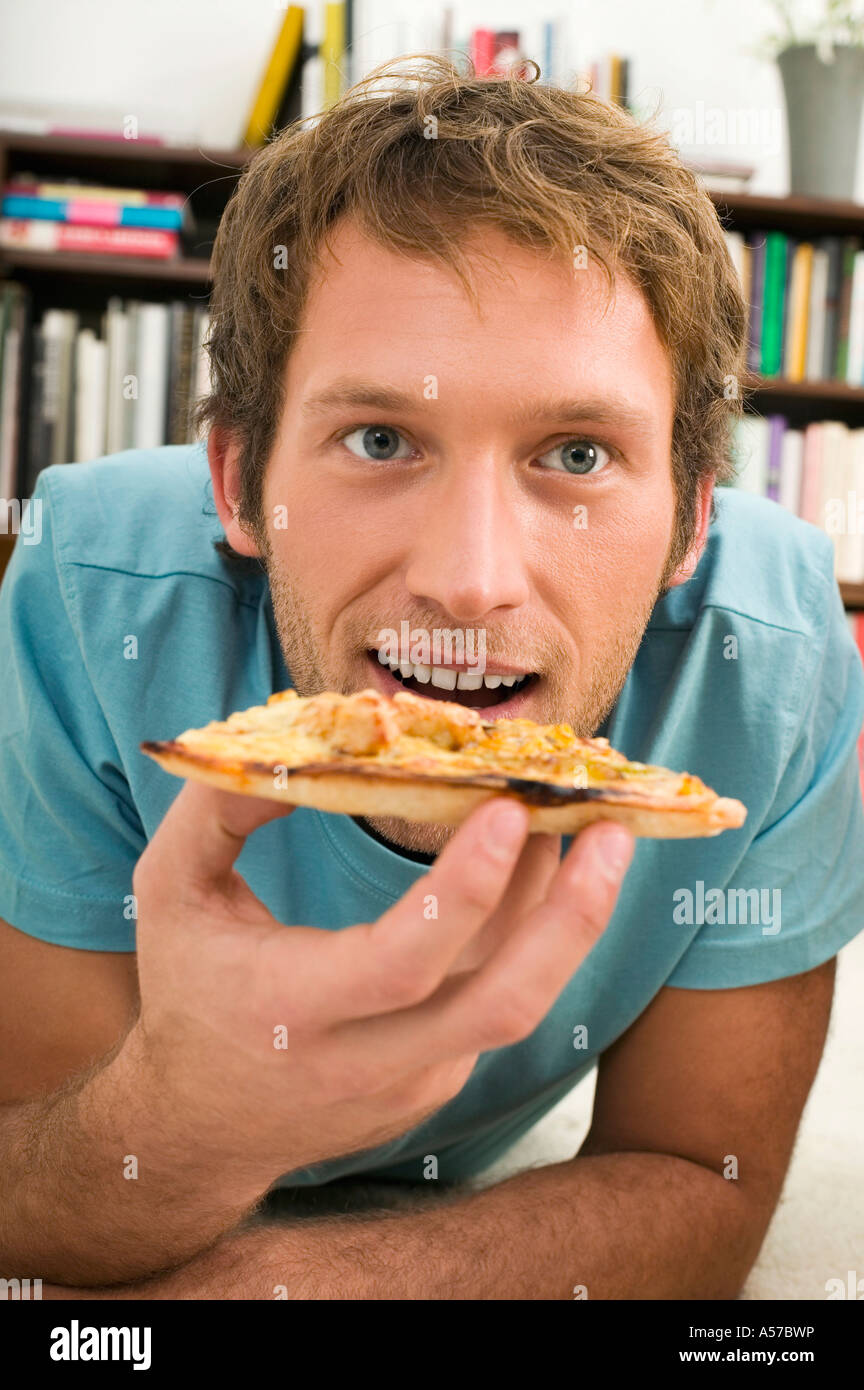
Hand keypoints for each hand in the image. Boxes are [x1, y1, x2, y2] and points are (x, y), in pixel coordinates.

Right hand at [128, 782, 633, 1185]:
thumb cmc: (188, 988)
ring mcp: (413, 1080)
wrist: (196, 1128)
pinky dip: (524, 933)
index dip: (466, 890)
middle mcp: (366, 1059)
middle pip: (499, 1006)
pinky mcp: (437, 1083)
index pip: (403, 961)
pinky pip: (495, 998)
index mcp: (293, 1009)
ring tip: (598, 834)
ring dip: (564, 916)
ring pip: (514, 1000)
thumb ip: (221, 809)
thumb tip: (314, 747)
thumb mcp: (173, 890)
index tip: (508, 810)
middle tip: (614, 829)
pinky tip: (538, 869)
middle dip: (572, 918)